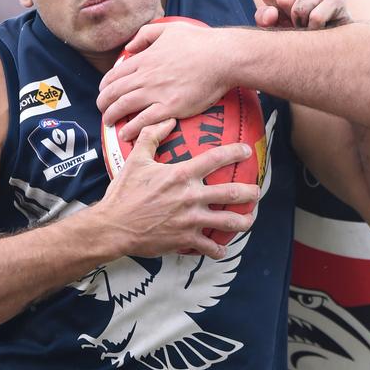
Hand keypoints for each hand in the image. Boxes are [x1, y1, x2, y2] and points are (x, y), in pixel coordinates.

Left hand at [97, 21, 229, 141]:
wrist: (222, 57)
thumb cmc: (200, 42)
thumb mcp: (169, 28)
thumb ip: (146, 34)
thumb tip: (130, 46)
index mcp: (145, 59)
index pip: (115, 74)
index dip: (105, 86)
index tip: (103, 92)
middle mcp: (146, 76)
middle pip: (114, 92)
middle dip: (103, 103)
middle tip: (102, 110)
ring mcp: (156, 92)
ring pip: (123, 107)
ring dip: (111, 116)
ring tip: (108, 123)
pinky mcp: (170, 107)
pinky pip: (143, 121)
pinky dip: (130, 129)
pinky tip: (125, 134)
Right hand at [100, 119, 259, 259]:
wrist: (113, 226)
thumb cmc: (124, 192)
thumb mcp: (136, 160)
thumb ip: (152, 137)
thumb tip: (167, 120)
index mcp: (181, 175)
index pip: (215, 159)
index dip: (235, 152)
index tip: (247, 151)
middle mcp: (191, 197)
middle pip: (232, 193)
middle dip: (250, 192)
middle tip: (256, 191)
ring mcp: (191, 220)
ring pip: (228, 222)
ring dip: (244, 222)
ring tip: (249, 220)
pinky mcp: (186, 239)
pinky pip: (209, 247)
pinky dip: (218, 250)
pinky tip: (221, 250)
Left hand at [255, 0, 352, 29]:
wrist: (330, 37)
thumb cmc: (298, 27)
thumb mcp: (275, 23)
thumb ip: (264, 18)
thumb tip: (271, 14)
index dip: (273, 12)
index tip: (283, 15)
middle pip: (284, 0)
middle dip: (288, 18)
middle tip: (298, 21)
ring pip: (300, 9)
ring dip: (302, 24)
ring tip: (309, 24)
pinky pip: (316, 17)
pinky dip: (314, 28)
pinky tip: (321, 27)